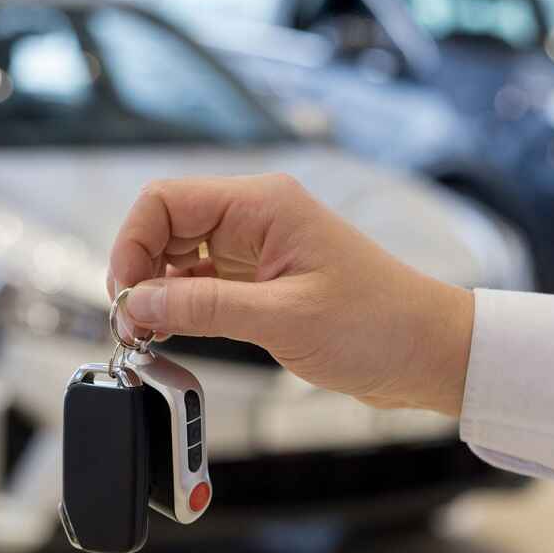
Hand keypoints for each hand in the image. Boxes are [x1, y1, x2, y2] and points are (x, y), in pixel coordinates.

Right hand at [106, 174, 473, 415]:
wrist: (428, 352)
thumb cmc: (378, 325)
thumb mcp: (282, 319)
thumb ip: (202, 309)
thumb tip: (136, 304)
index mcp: (263, 205)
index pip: (166, 201)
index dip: (133, 243)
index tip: (125, 294)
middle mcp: (257, 217)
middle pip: (166, 226)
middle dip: (140, 270)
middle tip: (132, 322)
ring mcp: (260, 248)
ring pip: (180, 256)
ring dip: (159, 291)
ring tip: (151, 333)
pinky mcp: (264, 280)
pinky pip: (204, 282)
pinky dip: (183, 305)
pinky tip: (177, 332)